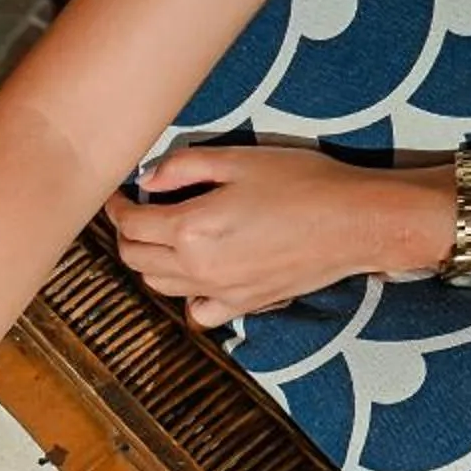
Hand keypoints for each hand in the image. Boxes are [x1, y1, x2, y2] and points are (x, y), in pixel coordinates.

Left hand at [104, 145, 443, 326]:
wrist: (354, 223)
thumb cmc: (302, 183)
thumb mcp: (238, 160)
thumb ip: (184, 167)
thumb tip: (145, 179)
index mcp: (190, 229)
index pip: (130, 226)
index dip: (116, 209)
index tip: (117, 196)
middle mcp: (198, 269)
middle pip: (137, 260)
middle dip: (127, 235)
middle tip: (134, 213)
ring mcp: (220, 293)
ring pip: (160, 286)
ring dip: (150, 262)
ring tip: (162, 237)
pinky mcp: (244, 305)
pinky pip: (198, 310)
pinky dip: (187, 294)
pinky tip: (199, 272)